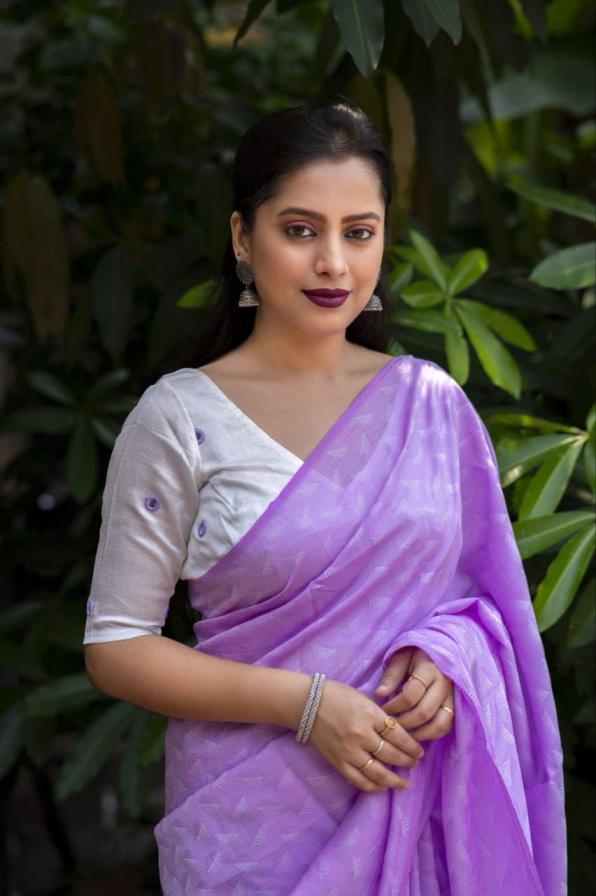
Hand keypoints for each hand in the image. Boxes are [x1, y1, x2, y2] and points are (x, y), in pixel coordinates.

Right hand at [307, 677, 424, 793]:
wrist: (305, 703)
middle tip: (415, 764)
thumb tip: (398, 732)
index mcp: (370, 714)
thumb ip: (379, 715)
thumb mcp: (363, 697)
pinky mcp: (338, 762)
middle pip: (391, 754)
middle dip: (407, 761)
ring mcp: (349, 751)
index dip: (412, 746)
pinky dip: (373, 786)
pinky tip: (383, 787)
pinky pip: (359, 780)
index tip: (419, 752)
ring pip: (378, 772)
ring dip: (394, 779)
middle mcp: (361, 735)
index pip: (398, 735)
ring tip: (404, 782)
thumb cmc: (336, 694)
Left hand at [374, 646, 454, 741]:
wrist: (439, 649)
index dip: (394, 706)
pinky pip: (447, 726)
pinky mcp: (457, 706)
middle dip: (404, 723)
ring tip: (403, 734)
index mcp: (429, 668)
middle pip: (424, 712)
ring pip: (439, 724)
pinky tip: (417, 734)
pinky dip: (432, 734)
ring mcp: (453, 696)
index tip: (382, 710)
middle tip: (390, 725)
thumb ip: (391, 675)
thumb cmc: (414, 654)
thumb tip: (380, 694)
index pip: (410, 694)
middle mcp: (444, 684)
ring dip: (419, 734)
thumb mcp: (400, 657)